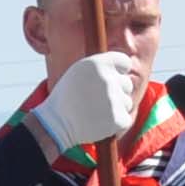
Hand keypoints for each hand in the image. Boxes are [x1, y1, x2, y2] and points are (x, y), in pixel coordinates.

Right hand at [30, 50, 154, 155]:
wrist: (57, 123)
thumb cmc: (67, 96)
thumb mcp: (79, 71)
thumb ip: (101, 66)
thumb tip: (123, 66)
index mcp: (98, 63)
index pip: (125, 62)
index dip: (120, 71)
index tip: (113, 78)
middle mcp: (108, 79)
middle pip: (127, 83)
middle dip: (117, 91)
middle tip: (98, 99)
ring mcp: (115, 99)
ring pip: (127, 102)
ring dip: (117, 107)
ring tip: (96, 111)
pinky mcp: (118, 119)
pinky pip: (126, 119)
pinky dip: (117, 123)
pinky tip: (100, 122)